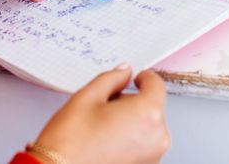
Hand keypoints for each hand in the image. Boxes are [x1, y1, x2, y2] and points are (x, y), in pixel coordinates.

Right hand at [33, 66, 168, 163]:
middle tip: (106, 106)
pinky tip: (106, 142)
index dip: (143, 77)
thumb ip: (112, 78)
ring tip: (103, 128)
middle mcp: (156, 139)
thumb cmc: (71, 142)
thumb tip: (124, 72)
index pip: (156, 84)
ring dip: (131, 122)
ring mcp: (152, 158)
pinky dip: (129, 140)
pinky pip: (142, 146)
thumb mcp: (88, 96)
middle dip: (132, 102)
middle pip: (151, 107)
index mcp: (147, 114)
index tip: (134, 78)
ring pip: (147, 127)